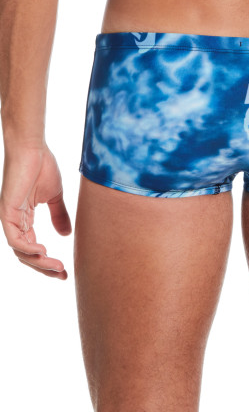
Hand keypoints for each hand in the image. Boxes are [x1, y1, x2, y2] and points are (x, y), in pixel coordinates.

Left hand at [0, 143, 71, 278]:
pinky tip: (43, 252)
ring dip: (39, 262)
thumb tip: (66, 235)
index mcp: (24, 219)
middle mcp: (14, 222)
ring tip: (57, 266)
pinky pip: (15, 239)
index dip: (48, 262)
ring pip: (20, 251)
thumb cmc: (42, 166)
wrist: (32, 149)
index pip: (33, 249)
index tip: (65, 272)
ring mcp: (9, 218)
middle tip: (62, 275)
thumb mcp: (55, 196)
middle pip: (26, 255)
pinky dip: (28, 249)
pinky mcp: (7, 213)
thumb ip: (59, 215)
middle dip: (45, 268)